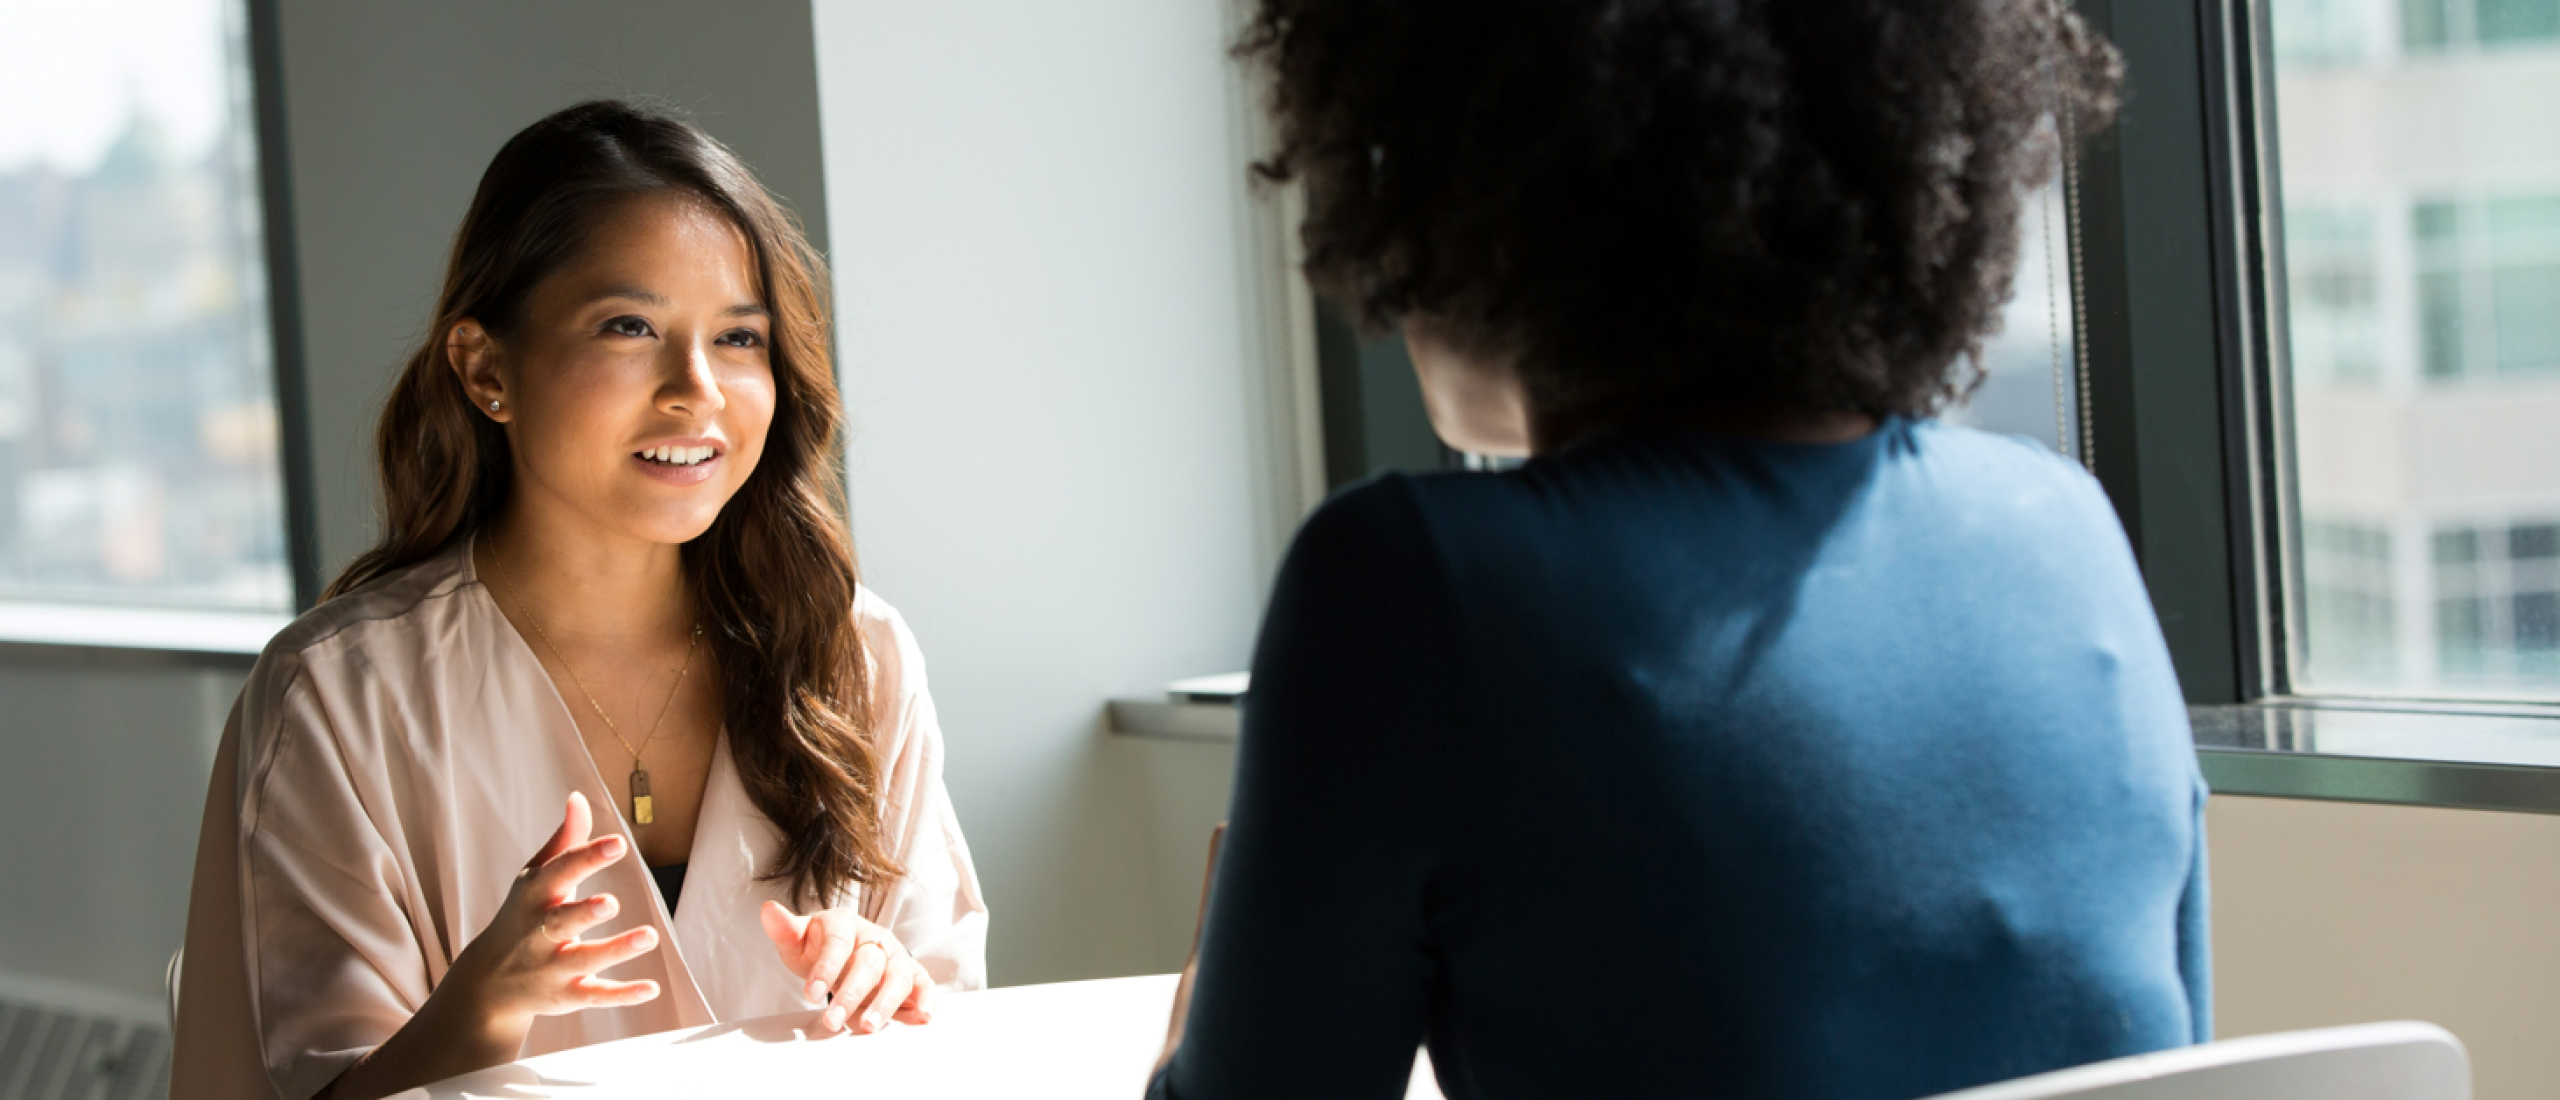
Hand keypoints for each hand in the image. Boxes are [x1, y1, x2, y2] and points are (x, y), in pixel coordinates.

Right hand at [322, 793, 659, 1099]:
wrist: (487, 981)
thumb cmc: (522, 915)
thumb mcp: (535, 876)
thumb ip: (564, 840)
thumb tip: (579, 797)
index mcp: (535, 896)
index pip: (560, 873)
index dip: (587, 857)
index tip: (617, 843)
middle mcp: (540, 933)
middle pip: (562, 921)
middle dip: (584, 912)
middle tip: (611, 903)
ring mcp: (552, 967)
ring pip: (584, 959)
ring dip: (615, 950)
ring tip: (649, 936)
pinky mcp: (566, 996)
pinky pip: (594, 996)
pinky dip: (622, 994)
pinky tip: (652, 988)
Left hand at [760, 901, 937, 1035]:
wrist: (845, 952)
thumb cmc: (820, 948)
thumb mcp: (798, 940)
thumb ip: (784, 929)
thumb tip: (768, 910)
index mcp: (845, 924)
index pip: (838, 943)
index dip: (826, 968)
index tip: (810, 994)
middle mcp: (875, 937)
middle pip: (868, 964)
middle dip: (850, 995)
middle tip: (832, 1021)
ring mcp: (895, 956)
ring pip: (897, 977)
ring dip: (885, 1003)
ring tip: (867, 1027)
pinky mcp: (912, 974)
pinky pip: (923, 984)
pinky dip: (925, 1000)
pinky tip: (921, 1017)